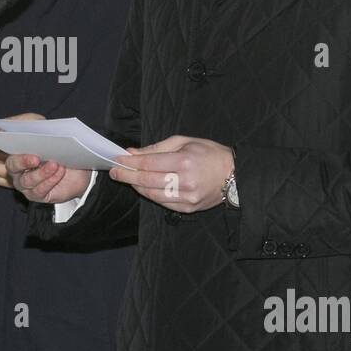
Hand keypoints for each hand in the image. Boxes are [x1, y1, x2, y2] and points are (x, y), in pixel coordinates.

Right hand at [4, 152, 92, 204]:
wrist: (75, 174)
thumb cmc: (59, 158)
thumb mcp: (50, 147)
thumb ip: (41, 144)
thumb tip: (39, 138)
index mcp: (18, 158)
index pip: (11, 157)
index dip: (19, 156)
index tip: (31, 154)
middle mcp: (18, 173)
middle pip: (14, 169)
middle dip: (25, 162)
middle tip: (37, 159)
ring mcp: (26, 186)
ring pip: (28, 181)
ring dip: (42, 172)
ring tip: (54, 165)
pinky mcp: (36, 196)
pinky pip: (40, 190)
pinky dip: (50, 180)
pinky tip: (59, 173)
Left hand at [110, 135, 233, 212]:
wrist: (235, 175)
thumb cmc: (210, 154)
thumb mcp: (185, 142)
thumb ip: (158, 148)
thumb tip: (133, 152)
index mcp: (184, 161)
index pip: (149, 163)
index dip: (130, 162)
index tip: (117, 160)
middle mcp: (185, 182)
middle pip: (147, 181)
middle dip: (127, 176)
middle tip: (114, 172)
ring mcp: (187, 197)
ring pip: (153, 194)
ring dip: (137, 187)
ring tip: (128, 179)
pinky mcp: (189, 208)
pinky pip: (163, 203)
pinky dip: (151, 195)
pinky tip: (144, 188)